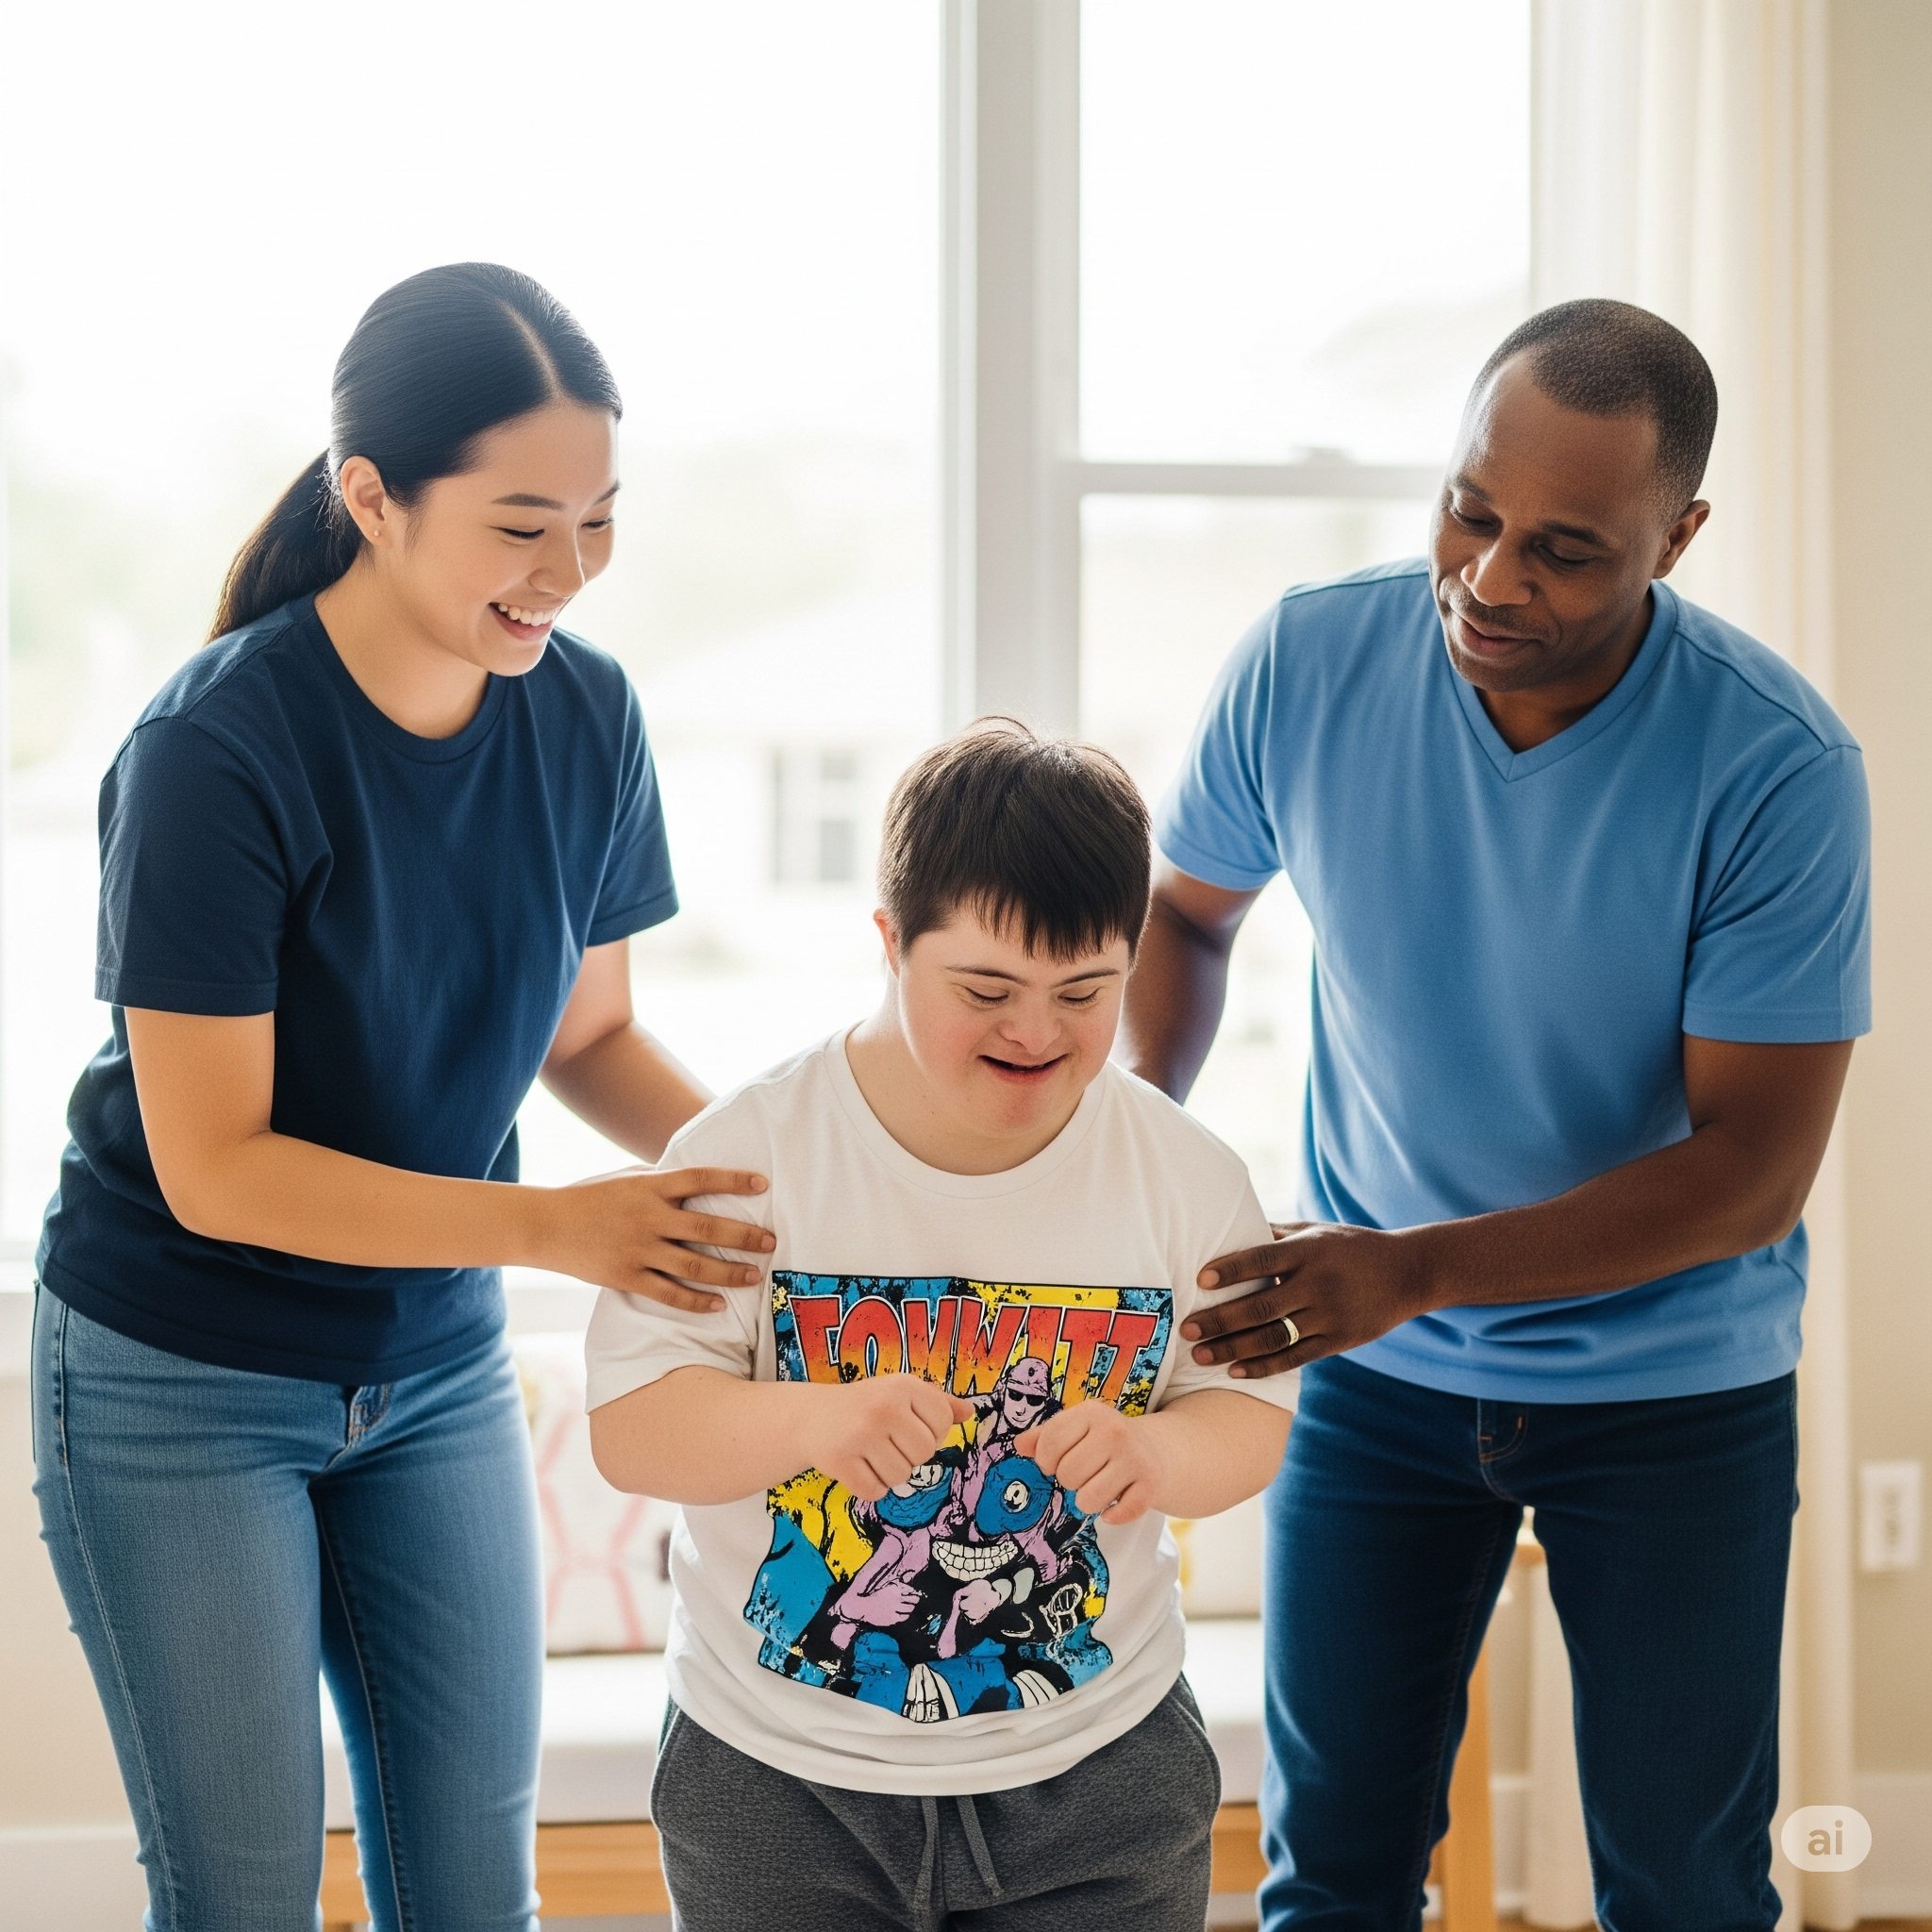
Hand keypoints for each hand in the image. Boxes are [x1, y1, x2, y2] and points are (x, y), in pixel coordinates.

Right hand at [536, 1166, 774, 1308]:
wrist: (545, 1225)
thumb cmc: (589, 1196)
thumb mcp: (625, 1177)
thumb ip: (661, 1179)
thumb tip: (697, 1179)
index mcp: (650, 1186)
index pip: (700, 1179)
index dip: (733, 1180)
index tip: (762, 1184)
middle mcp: (648, 1217)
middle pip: (707, 1227)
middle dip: (744, 1235)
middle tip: (771, 1241)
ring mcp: (637, 1249)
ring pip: (694, 1265)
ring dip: (729, 1272)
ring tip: (754, 1275)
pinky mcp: (626, 1277)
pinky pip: (668, 1293)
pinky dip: (696, 1301)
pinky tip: (718, 1305)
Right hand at [807, 1376, 974, 1501]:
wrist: (811, 1417)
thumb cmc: (866, 1406)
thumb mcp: (900, 1393)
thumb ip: (937, 1403)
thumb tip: (970, 1413)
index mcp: (903, 1385)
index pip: (944, 1422)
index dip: (931, 1431)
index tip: (909, 1427)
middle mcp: (883, 1406)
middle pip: (925, 1453)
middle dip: (910, 1455)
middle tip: (888, 1442)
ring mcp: (860, 1433)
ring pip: (901, 1476)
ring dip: (889, 1473)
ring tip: (870, 1453)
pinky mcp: (840, 1460)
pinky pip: (875, 1491)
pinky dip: (870, 1486)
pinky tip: (858, 1467)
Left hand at [1015, 1405, 1159, 1523]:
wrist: (1156, 1449)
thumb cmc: (1104, 1440)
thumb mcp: (1076, 1429)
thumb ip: (1044, 1436)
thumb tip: (1019, 1446)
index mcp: (1092, 1412)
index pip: (1049, 1443)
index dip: (1045, 1460)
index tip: (1055, 1462)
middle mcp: (1115, 1432)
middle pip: (1068, 1474)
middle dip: (1069, 1481)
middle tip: (1083, 1474)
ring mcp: (1135, 1457)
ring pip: (1089, 1499)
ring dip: (1088, 1501)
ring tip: (1098, 1487)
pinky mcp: (1151, 1483)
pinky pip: (1119, 1514)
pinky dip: (1113, 1516)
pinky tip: (1117, 1501)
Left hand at [1184, 1221, 1431, 1377]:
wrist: (1408, 1273)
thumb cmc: (1352, 1246)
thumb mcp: (1318, 1230)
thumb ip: (1278, 1232)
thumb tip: (1231, 1222)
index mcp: (1309, 1251)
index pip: (1262, 1259)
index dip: (1231, 1270)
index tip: (1200, 1280)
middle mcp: (1317, 1284)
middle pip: (1260, 1306)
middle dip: (1220, 1319)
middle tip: (1186, 1327)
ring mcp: (1328, 1315)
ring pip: (1273, 1337)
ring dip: (1232, 1348)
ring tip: (1200, 1355)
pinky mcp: (1338, 1341)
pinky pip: (1294, 1357)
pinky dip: (1262, 1367)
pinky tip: (1234, 1371)